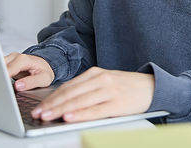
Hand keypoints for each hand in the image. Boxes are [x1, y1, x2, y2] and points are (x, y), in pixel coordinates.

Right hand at [4, 53, 54, 90]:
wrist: (44, 65)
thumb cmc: (44, 72)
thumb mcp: (43, 79)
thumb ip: (31, 82)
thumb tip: (18, 86)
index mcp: (23, 60)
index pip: (9, 69)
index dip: (3, 78)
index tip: (0, 87)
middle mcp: (14, 57)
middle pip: (0, 66)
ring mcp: (9, 58)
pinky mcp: (6, 62)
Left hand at [32, 67, 153, 122]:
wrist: (153, 87)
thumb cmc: (127, 88)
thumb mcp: (105, 83)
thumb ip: (87, 89)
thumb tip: (64, 102)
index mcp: (95, 73)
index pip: (68, 86)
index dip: (51, 97)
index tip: (38, 106)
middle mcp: (101, 79)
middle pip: (70, 93)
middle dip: (51, 104)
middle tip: (37, 113)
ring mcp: (109, 91)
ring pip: (79, 101)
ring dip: (60, 109)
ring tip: (47, 116)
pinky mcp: (117, 103)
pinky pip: (95, 110)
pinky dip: (80, 114)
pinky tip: (69, 117)